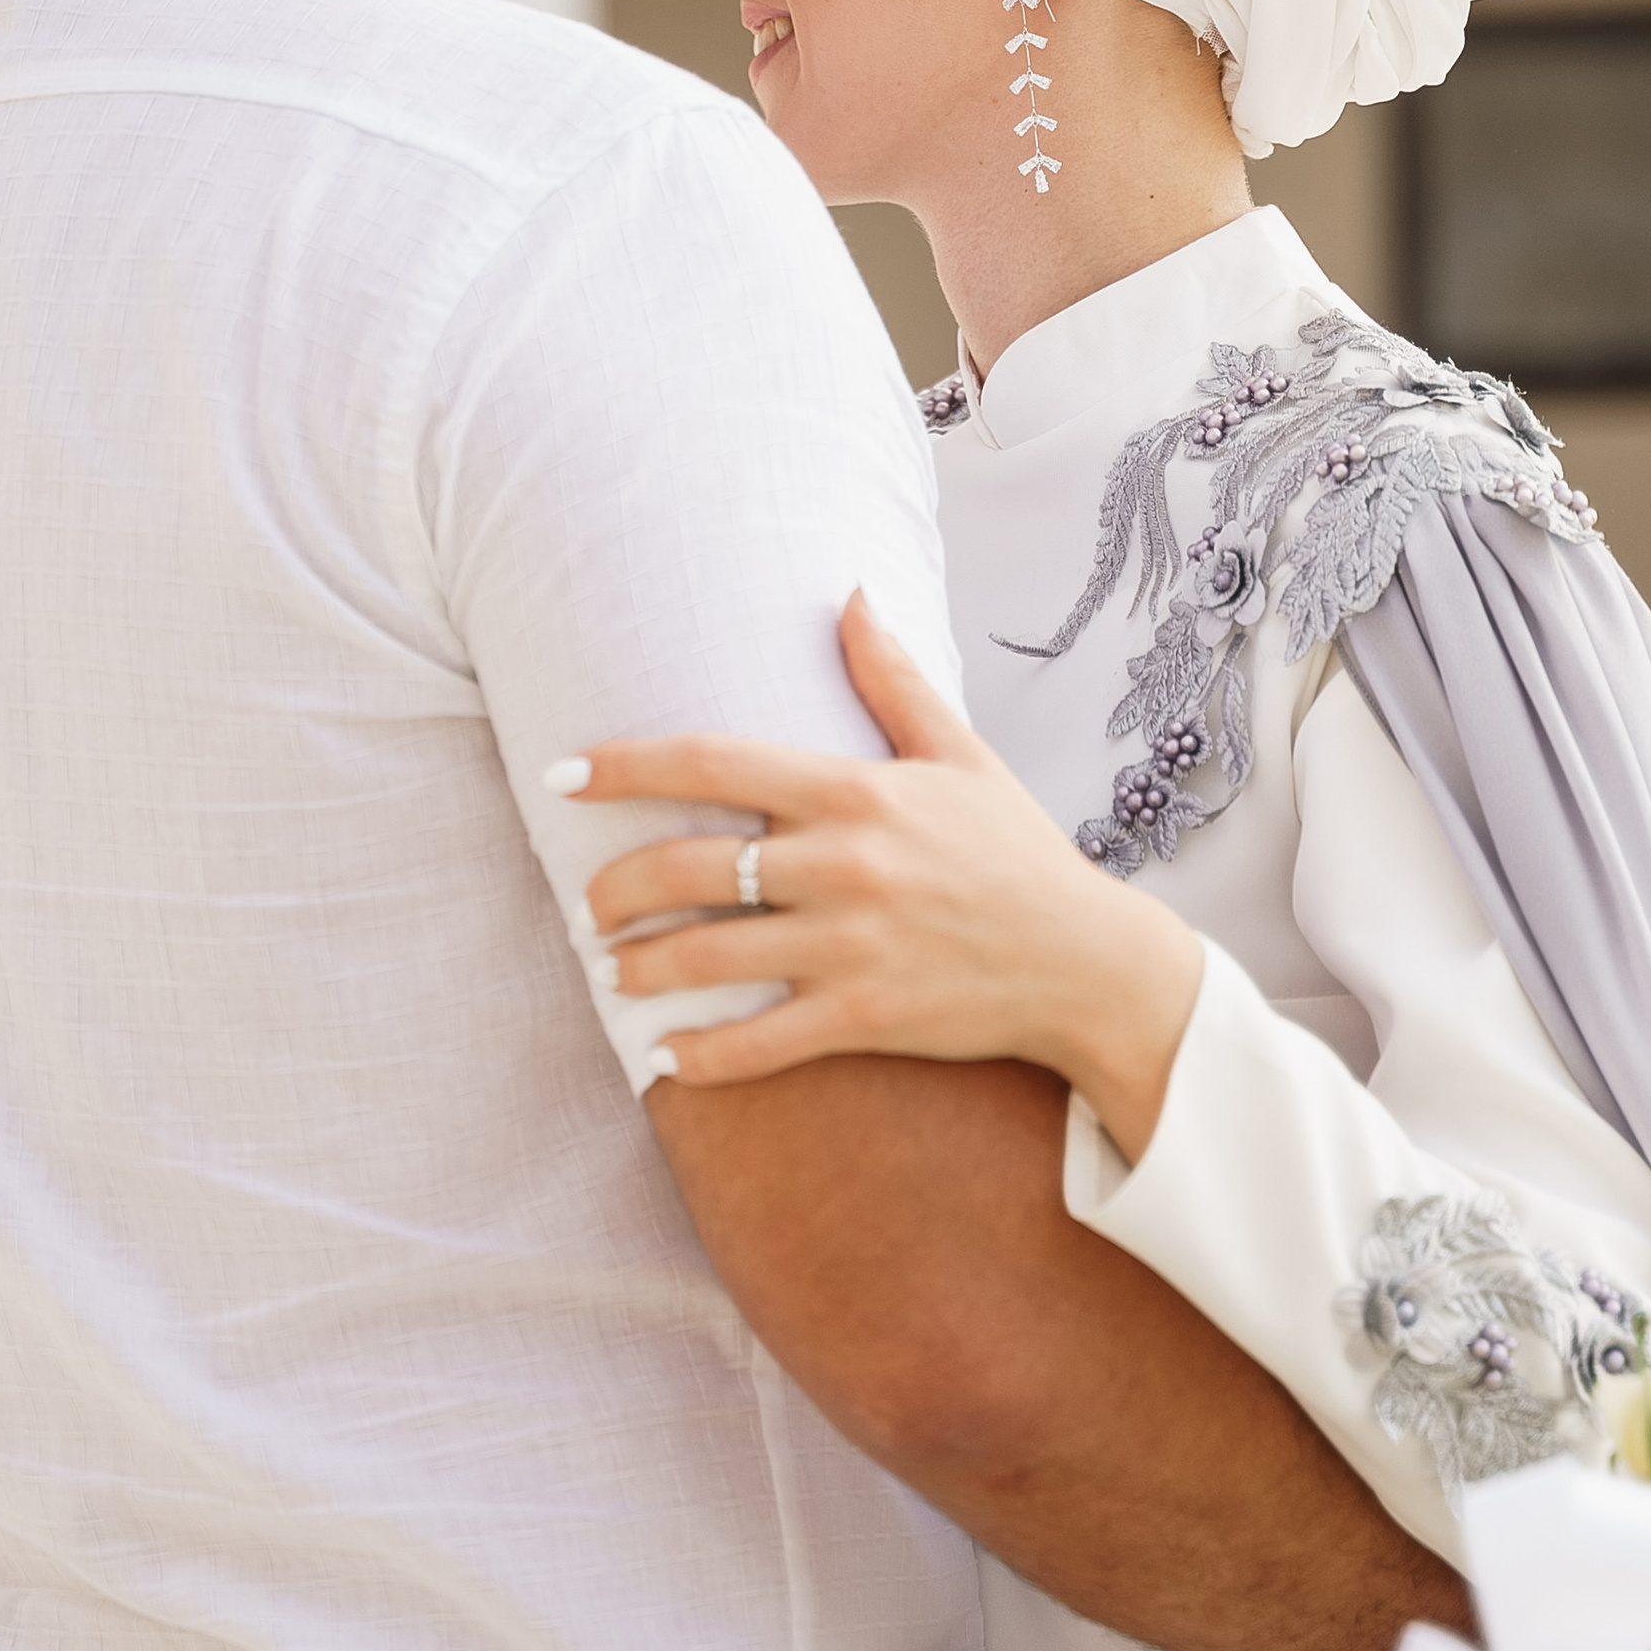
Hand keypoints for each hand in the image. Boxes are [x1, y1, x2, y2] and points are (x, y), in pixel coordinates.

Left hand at [563, 594, 1204, 1161]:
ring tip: (609, 970)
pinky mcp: (865, 1017)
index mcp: (857, 790)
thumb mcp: (960, 754)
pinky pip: (757, 1043)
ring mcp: (852, 945)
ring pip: (707, 956)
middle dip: (617, 888)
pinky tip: (662, 1053)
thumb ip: (893, 680)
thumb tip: (851, 595)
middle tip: (588, 905)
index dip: (625, 766)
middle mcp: (845, 863)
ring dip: (639, 967)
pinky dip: (698, 1054)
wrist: (1087, 962)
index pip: (712, 761)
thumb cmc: (1016, 853)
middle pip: (691, 866)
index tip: (563, 774)